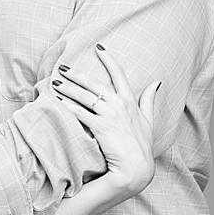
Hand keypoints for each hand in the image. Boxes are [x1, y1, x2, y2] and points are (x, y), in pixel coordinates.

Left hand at [51, 46, 160, 198]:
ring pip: (85, 96)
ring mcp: (109, 115)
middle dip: (77, 74)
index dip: (108, 58)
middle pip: (95, 82)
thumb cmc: (141, 145)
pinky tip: (59, 102)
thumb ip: (149, 100)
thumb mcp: (148, 120)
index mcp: (130, 100)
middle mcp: (119, 104)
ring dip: (68, 88)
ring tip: (56, 83)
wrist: (136, 167)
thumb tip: (157, 82)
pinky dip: (69, 106)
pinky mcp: (100, 127)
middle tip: (64, 68)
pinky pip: (80, 112)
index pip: (119, 73)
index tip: (98, 47)